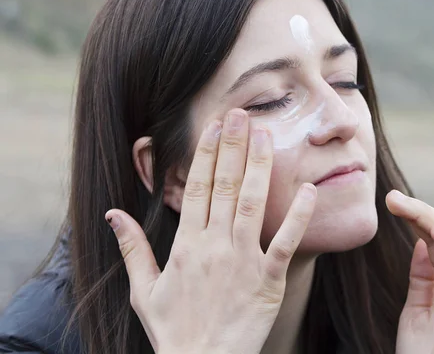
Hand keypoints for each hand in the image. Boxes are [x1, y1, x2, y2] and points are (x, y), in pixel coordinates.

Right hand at [105, 109, 316, 353]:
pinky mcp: (268, 280)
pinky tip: (309, 189)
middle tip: (241, 114)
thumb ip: (132, 248)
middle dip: (233, 146)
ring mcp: (243, 260)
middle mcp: (214, 245)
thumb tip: (113, 215)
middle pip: (224, 186)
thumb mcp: (143, 290)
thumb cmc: (173, 330)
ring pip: (252, 204)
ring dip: (259, 167)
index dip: (206, 154)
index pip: (196, 188)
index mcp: (186, 244)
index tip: (214, 126)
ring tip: (267, 135)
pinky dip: (298, 216)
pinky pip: (286, 243)